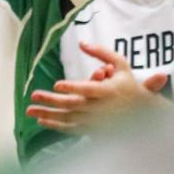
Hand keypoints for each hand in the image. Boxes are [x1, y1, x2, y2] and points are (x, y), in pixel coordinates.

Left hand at [26, 42, 168, 132]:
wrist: (143, 114)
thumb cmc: (129, 85)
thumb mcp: (122, 64)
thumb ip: (102, 53)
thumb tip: (81, 43)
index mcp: (109, 91)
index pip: (89, 89)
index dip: (73, 87)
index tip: (57, 84)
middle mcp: (101, 108)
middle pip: (73, 105)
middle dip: (52, 101)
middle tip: (34, 95)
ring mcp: (95, 121)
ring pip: (68, 119)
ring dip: (48, 116)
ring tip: (30, 110)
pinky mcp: (92, 129)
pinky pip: (71, 129)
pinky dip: (56, 126)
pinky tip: (41, 120)